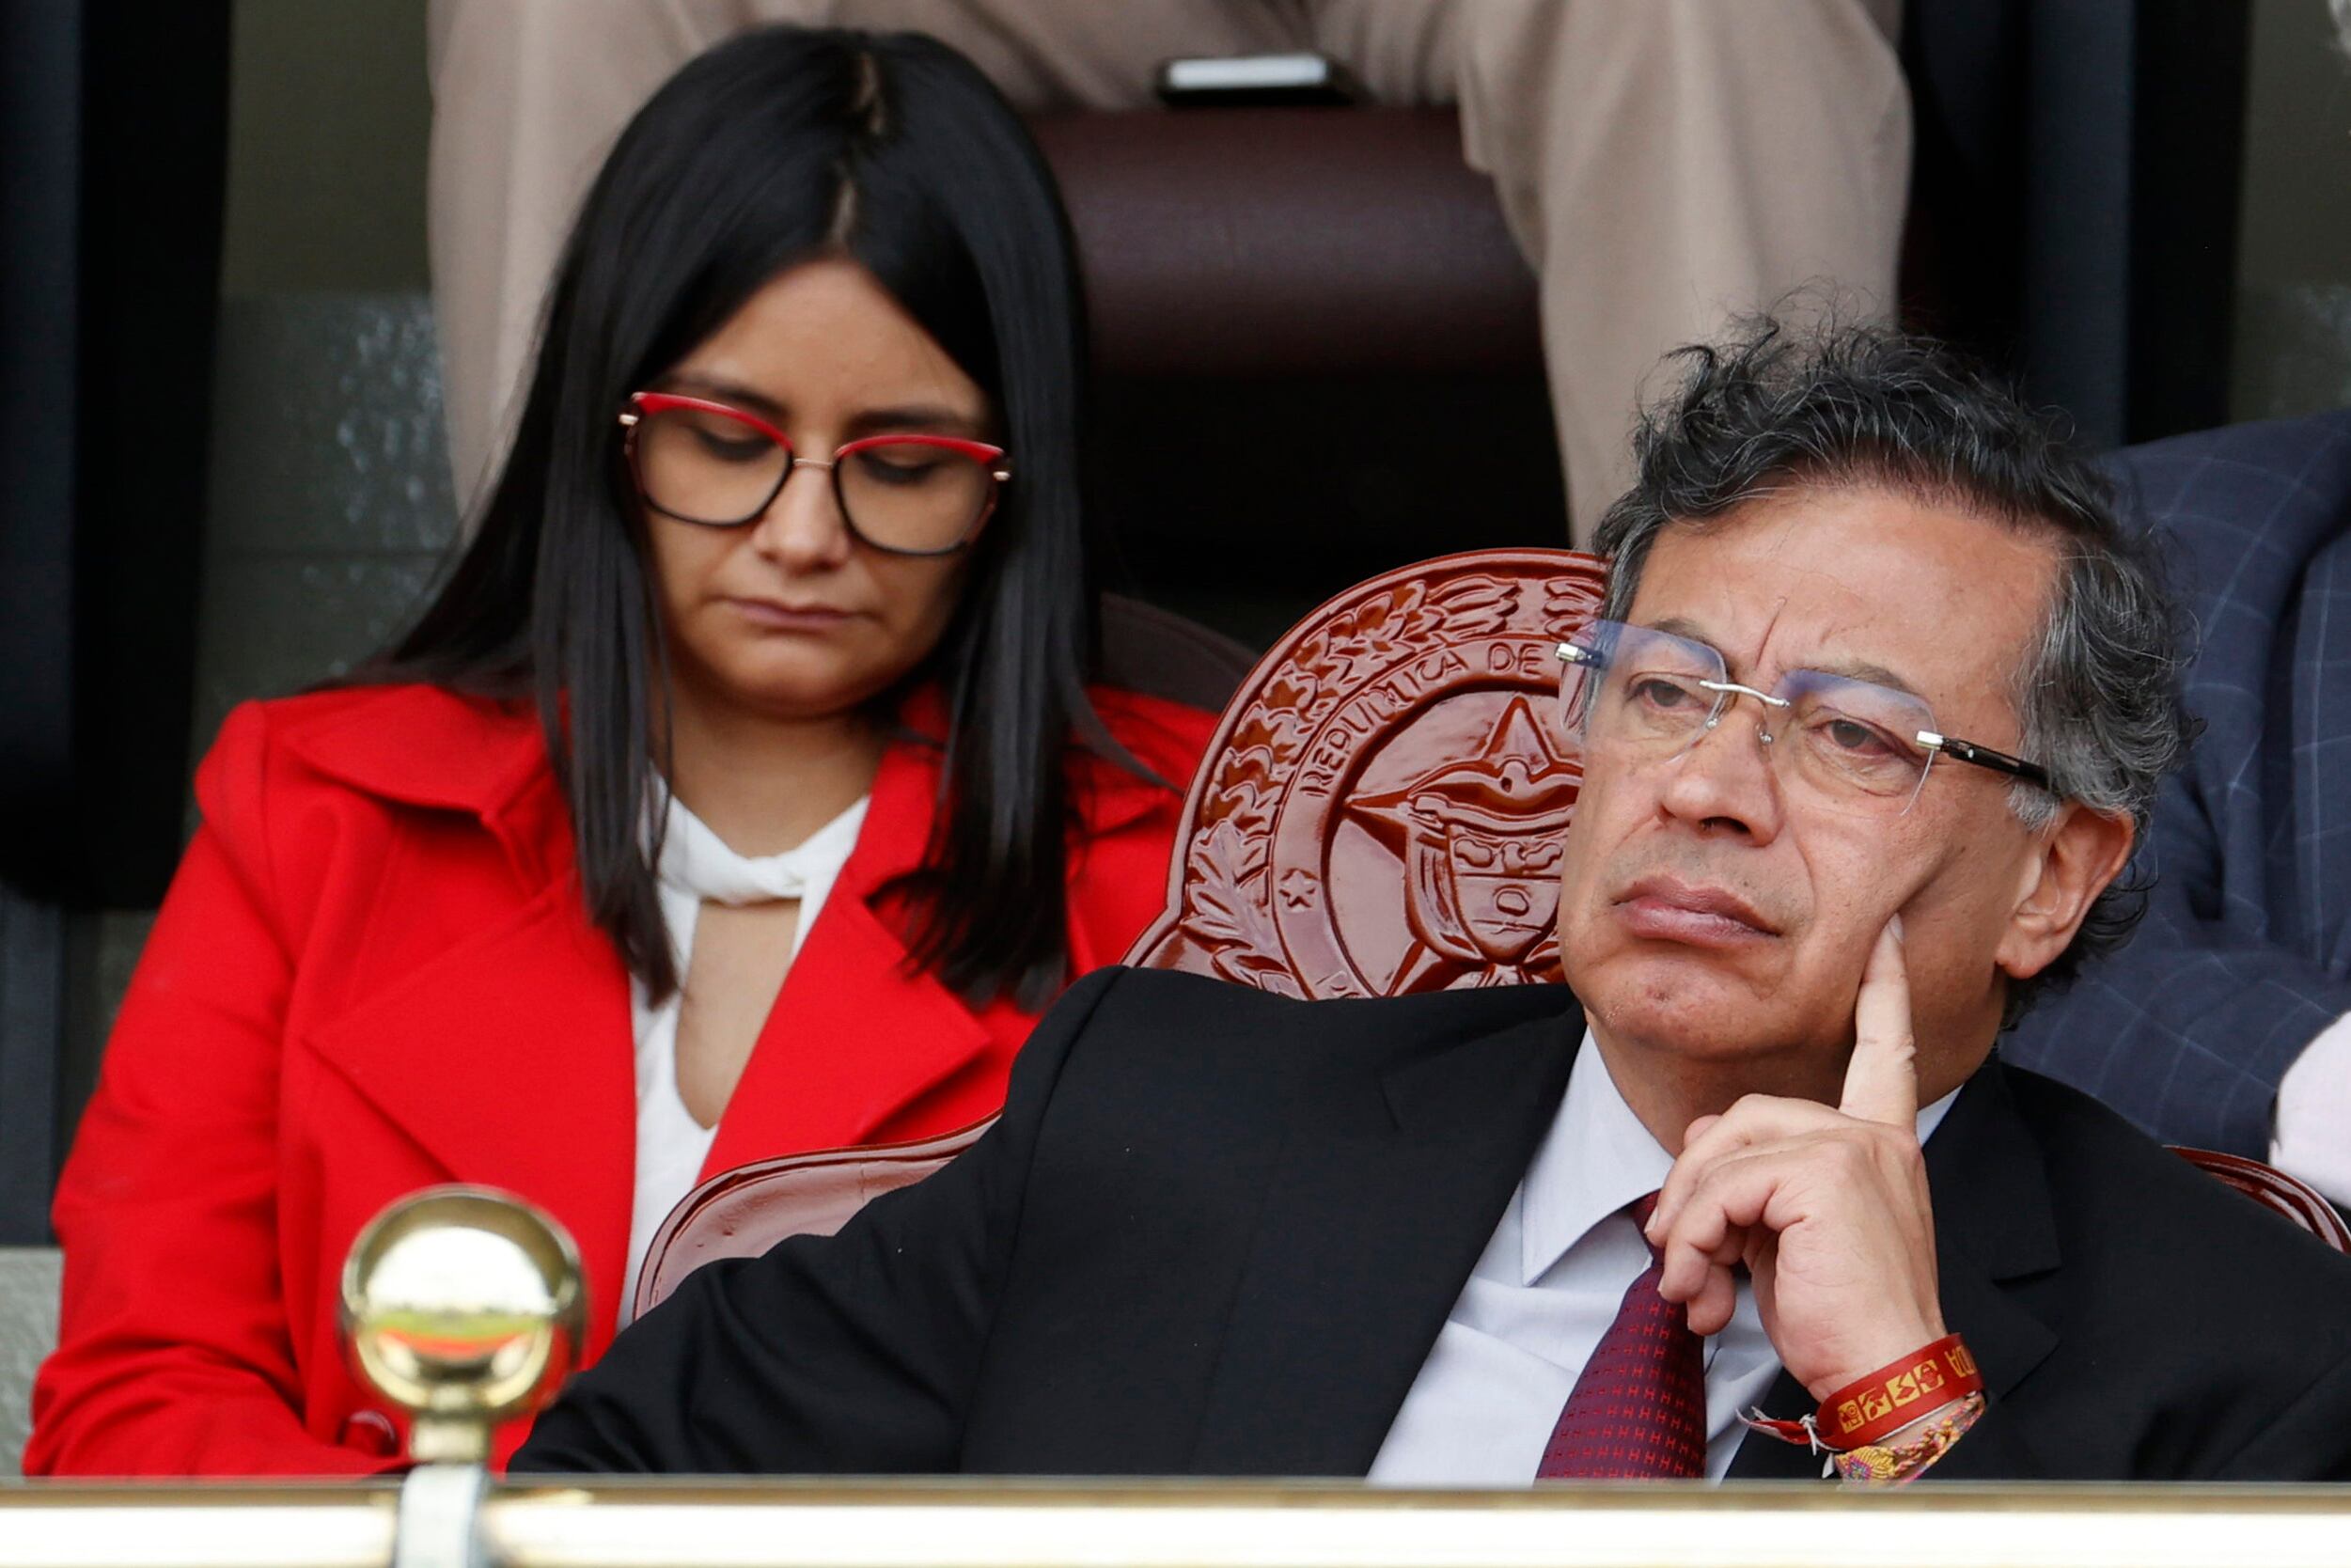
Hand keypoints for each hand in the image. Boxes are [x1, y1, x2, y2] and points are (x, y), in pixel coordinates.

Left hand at [1645, 918, 1945, 1398]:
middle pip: (1745, 1115)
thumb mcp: (1791, 1239)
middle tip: (1676, 1253)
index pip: (1884, 1054)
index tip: (1885, 935)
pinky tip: (1701, 1287)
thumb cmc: (1840, 1323)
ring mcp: (1853, 1149)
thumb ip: (1757, 1184)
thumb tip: (1689, 1166)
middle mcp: (1874, 1136)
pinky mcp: (1825, 1173)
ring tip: (1689, 1282)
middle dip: (1692, 1183)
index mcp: (1881, 1144)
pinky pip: (1721, 1186)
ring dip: (1685, 1221)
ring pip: (1724, 1151)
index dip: (1883, 991)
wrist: (1884, 1378)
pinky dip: (1691, 1237)